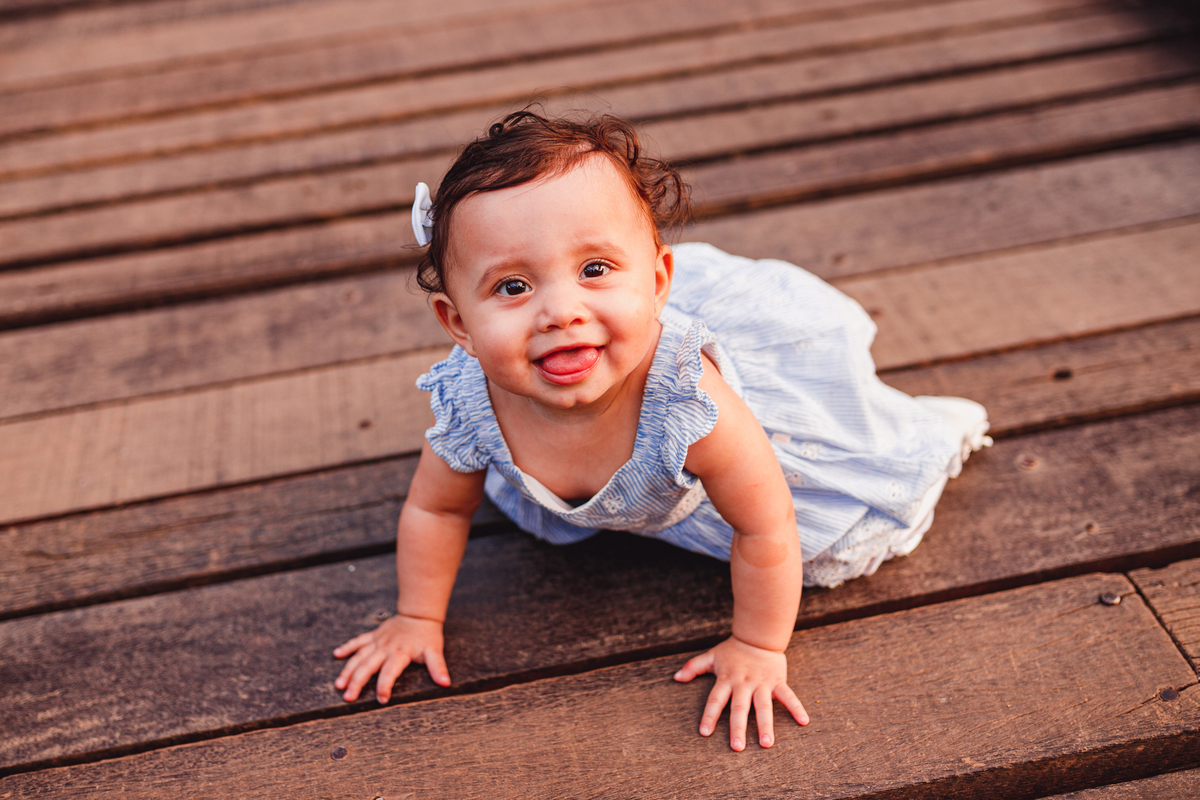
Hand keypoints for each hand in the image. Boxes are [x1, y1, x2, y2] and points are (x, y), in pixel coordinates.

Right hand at [333, 614, 449, 702]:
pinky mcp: (374, 635)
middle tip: (348, 697)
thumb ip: (438, 667)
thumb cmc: (427, 634)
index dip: (385, 686)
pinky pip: (358, 641)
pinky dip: (347, 647)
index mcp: (399, 653)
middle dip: (357, 682)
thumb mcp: (434, 651)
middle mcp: (385, 648)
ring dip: (348, 670)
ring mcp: (377, 641)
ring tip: (339, 684)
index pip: (389, 673)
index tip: (382, 699)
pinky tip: (337, 655)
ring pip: (359, 657)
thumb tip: (446, 683)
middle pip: (367, 667)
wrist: (419, 614)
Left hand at [674, 635, 807, 750]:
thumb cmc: (733, 650)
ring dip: (765, 725)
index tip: (705, 733)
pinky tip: (804, 722)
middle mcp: (744, 684)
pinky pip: (788, 696)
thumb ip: (693, 667)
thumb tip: (675, 678)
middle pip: (740, 708)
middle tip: (737, 748)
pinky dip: (796, 708)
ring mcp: (762, 684)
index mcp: (727, 680)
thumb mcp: (711, 656)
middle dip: (738, 728)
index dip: (709, 716)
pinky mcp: (778, 681)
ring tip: (767, 744)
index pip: (716, 700)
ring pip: (764, 706)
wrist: (758, 635)